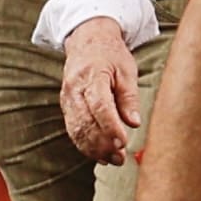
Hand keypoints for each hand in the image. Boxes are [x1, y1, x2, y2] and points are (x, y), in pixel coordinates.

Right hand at [57, 20, 145, 163]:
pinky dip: (85, 145)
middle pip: (85, 122)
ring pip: (77, 130)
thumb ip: (129, 97)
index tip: (123, 141)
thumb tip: (134, 123)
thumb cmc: (110, 55)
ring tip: (114, 160)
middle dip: (103, 144)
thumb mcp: (126, 70)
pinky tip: (100, 155)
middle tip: (121, 158)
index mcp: (92, 75)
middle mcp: (75, 88)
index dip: (110, 126)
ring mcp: (67, 99)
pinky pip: (72, 130)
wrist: (87, 40)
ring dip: (94, 149)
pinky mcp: (66, 107)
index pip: (99, 106)